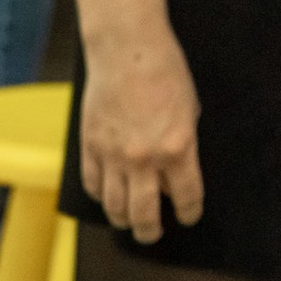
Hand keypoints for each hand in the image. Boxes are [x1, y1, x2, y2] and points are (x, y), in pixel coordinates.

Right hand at [80, 23, 203, 241]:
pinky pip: (94, 185)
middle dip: (151, 231)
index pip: (187, 197)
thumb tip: (173, 174)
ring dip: (123, 220)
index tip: (188, 217)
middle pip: (145, 215)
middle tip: (153, 233)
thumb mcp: (189, 109)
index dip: (190, 213)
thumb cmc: (164, 70)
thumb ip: (183, 145)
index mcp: (177, 148)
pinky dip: (101, 196)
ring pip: (115, 208)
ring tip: (129, 221)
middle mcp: (144, 159)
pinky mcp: (91, 147)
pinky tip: (108, 195)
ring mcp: (114, 156)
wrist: (127, 47)